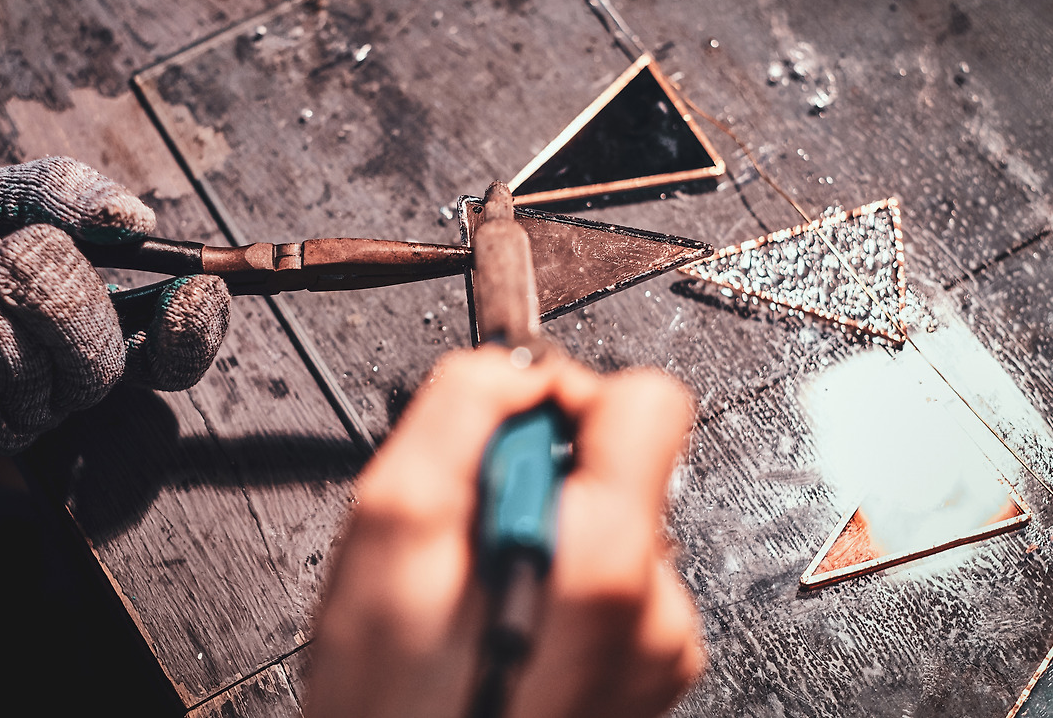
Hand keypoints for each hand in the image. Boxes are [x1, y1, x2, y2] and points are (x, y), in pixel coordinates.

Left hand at [0, 157, 229, 458]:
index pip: (169, 353)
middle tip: (17, 246)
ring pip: (21, 360)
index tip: (193, 288)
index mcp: (87, 325)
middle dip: (60, 290)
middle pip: (100, 361)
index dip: (195, 331)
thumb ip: (60, 193)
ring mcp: (4, 413)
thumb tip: (134, 219)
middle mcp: (58, 380)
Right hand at [307, 347, 703, 717]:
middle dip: (545, 476)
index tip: (515, 439)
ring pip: (617, 523)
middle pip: (628, 463)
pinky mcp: (652, 672)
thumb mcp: (391, 529)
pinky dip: (566, 585)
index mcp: (605, 559)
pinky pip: (619, 583)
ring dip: (551, 536)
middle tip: (479, 537)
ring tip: (490, 593)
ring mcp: (660, 647)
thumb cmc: (395, 706)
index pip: (650, 400)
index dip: (570, 396)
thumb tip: (513, 369)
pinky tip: (515, 623)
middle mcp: (657, 607)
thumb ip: (459, 414)